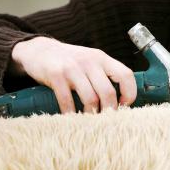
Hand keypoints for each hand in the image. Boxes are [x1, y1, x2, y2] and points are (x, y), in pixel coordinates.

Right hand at [9, 37, 136, 113]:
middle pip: (108, 92)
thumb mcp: (91, 61)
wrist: (40, 50)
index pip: (126, 75)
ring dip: (91, 114)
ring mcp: (72, 68)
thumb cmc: (70, 61)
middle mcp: (90, 61)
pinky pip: (67, 100)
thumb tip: (120, 102)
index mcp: (102, 58)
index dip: (129, 93)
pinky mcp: (56, 75)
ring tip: (89, 120)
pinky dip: (71, 113)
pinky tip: (71, 117)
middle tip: (106, 119)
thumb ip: (105, 76)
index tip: (124, 105)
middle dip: (109, 110)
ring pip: (91, 99)